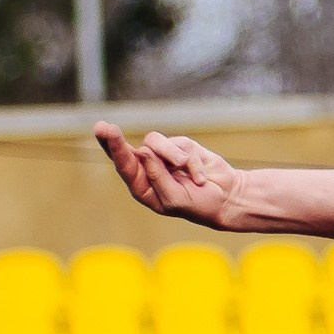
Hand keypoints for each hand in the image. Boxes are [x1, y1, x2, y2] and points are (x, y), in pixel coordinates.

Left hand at [96, 122, 247, 228]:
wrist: (229, 198)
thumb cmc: (199, 206)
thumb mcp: (175, 199)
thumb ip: (157, 177)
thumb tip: (143, 151)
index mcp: (142, 187)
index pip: (124, 166)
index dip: (114, 148)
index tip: (107, 131)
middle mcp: (148, 170)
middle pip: (125, 149)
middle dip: (115, 140)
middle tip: (104, 128)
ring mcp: (163, 157)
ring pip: (155, 142)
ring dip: (173, 155)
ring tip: (186, 169)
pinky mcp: (179, 147)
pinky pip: (178, 144)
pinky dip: (191, 160)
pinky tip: (199, 175)